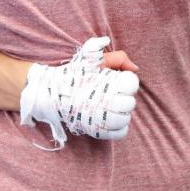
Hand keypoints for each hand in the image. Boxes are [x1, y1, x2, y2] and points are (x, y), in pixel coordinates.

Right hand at [20, 37, 139, 149]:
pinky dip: (119, 127)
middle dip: (124, 97)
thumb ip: (118, 58)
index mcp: (109, 82)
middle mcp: (107, 101)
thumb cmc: (76, 74)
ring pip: (125, 119)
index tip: (117, 80)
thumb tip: (134, 68)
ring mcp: (102, 117)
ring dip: (122, 113)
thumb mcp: (95, 58)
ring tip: (111, 107)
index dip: (127, 81)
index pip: (132, 84)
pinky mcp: (98, 130)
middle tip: (113, 94)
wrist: (55, 93)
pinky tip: (110, 118)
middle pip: (130, 103)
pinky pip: (121, 132)